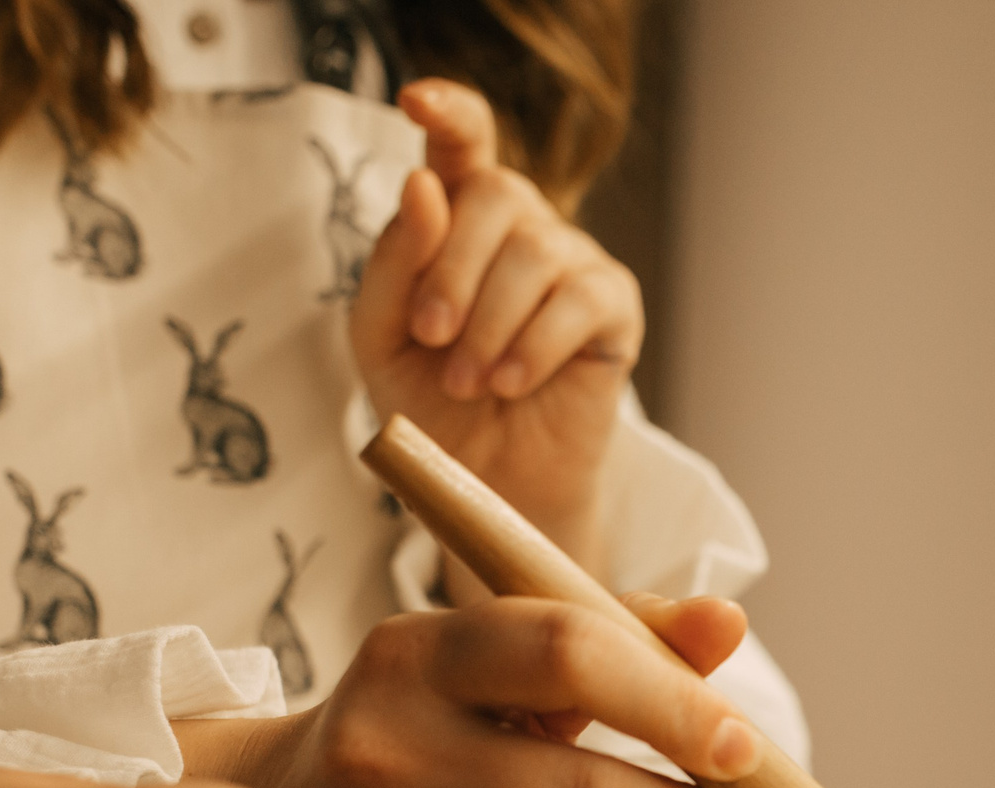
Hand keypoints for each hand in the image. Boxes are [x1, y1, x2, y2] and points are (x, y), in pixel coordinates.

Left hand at [353, 80, 641, 573]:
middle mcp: (521, 227)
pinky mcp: (614, 309)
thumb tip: (424, 185)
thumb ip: (393, 262)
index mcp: (457, 218)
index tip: (415, 100)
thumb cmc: (432, 403)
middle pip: (496, 193)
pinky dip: (535, 345)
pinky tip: (513, 383)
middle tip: (433, 337)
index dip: (448, 110)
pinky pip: (581, 300)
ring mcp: (572, 262)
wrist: (484, 481)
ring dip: (489, 325)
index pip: (463, 138)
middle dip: (453, 269)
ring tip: (470, 381)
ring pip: (535, 252)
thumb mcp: (381, 334)